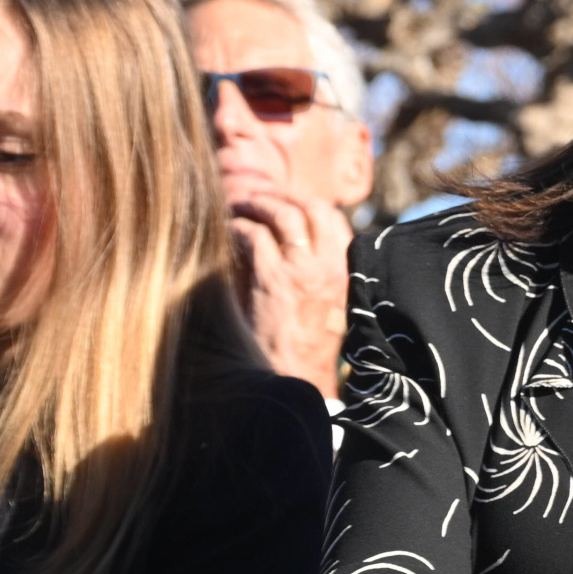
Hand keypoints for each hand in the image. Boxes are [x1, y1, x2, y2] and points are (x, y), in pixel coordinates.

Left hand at [225, 182, 352, 392]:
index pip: (332, 217)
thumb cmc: (308, 347)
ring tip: (237, 206)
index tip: (287, 202)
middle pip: (306, 207)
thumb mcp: (330, 304)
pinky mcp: (270, 279)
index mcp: (346, 269)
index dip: (307, 203)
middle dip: (278, 197)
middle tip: (256, 198)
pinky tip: (226, 231)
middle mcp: (327, 264)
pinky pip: (252, 236)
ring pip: (280, 214)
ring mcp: (299, 270)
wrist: (297, 376)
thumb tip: (297, 244)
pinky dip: (237, 227)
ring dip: (255, 204)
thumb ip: (320, 272)